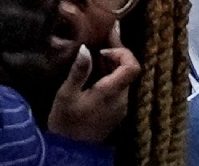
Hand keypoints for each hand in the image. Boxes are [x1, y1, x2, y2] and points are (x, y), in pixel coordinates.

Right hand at [46, 23, 140, 143]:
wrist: (69, 151)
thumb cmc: (66, 122)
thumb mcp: (66, 95)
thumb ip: (79, 71)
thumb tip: (86, 48)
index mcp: (112, 92)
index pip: (132, 66)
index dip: (122, 52)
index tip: (102, 51)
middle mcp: (122, 98)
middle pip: (128, 70)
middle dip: (115, 56)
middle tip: (98, 46)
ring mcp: (121, 106)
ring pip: (123, 79)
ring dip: (111, 67)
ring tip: (94, 57)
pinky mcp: (117, 112)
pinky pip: (118, 89)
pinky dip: (109, 78)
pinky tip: (94, 75)